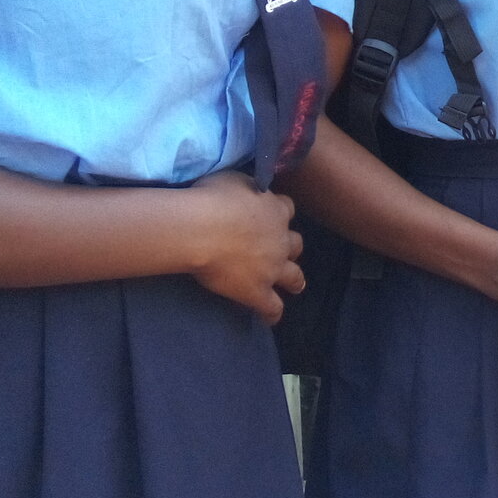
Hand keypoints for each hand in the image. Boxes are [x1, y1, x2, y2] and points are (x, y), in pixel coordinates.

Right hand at [186, 171, 305, 322]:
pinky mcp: (258, 291)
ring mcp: (273, 268)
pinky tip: (270, 318)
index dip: (280, 213)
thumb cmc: (213, 198)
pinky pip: (272, 307)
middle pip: (296, 244)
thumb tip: (250, 190)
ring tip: (295, 285)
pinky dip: (272, 313)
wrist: (201, 229)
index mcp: (276, 210)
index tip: (273, 216)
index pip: (286, 209)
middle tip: (283, 252)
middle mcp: (281, 239)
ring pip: (294, 276)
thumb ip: (248, 187)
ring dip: (295, 280)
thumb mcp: (235, 179)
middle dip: (291, 247)